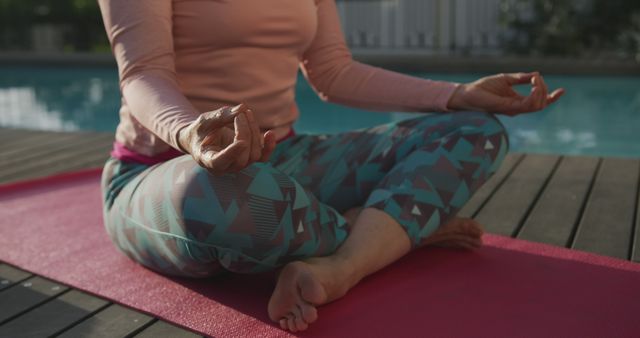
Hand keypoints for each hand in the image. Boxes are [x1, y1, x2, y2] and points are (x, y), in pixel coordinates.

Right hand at [178, 104, 276, 174]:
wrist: (203, 139)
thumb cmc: (200, 130)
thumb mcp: (205, 121)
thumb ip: (221, 116)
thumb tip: (243, 107)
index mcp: (207, 160)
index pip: (220, 162)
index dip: (232, 154)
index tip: (241, 142)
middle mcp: (225, 167)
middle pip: (242, 157)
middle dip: (244, 132)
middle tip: (239, 114)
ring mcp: (238, 165)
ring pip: (254, 154)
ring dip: (254, 131)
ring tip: (246, 113)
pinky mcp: (249, 159)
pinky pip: (263, 157)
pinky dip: (269, 146)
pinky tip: (270, 133)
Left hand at [447, 72, 564, 115]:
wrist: (467, 93)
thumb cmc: (483, 87)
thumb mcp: (506, 79)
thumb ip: (521, 78)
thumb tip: (536, 74)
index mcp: (517, 101)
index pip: (538, 102)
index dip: (551, 97)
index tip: (562, 90)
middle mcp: (517, 107)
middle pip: (541, 104)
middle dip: (546, 91)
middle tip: (538, 78)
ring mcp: (513, 109)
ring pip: (536, 106)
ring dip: (541, 92)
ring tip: (536, 80)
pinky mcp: (508, 108)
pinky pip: (527, 105)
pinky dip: (534, 94)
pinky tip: (534, 84)